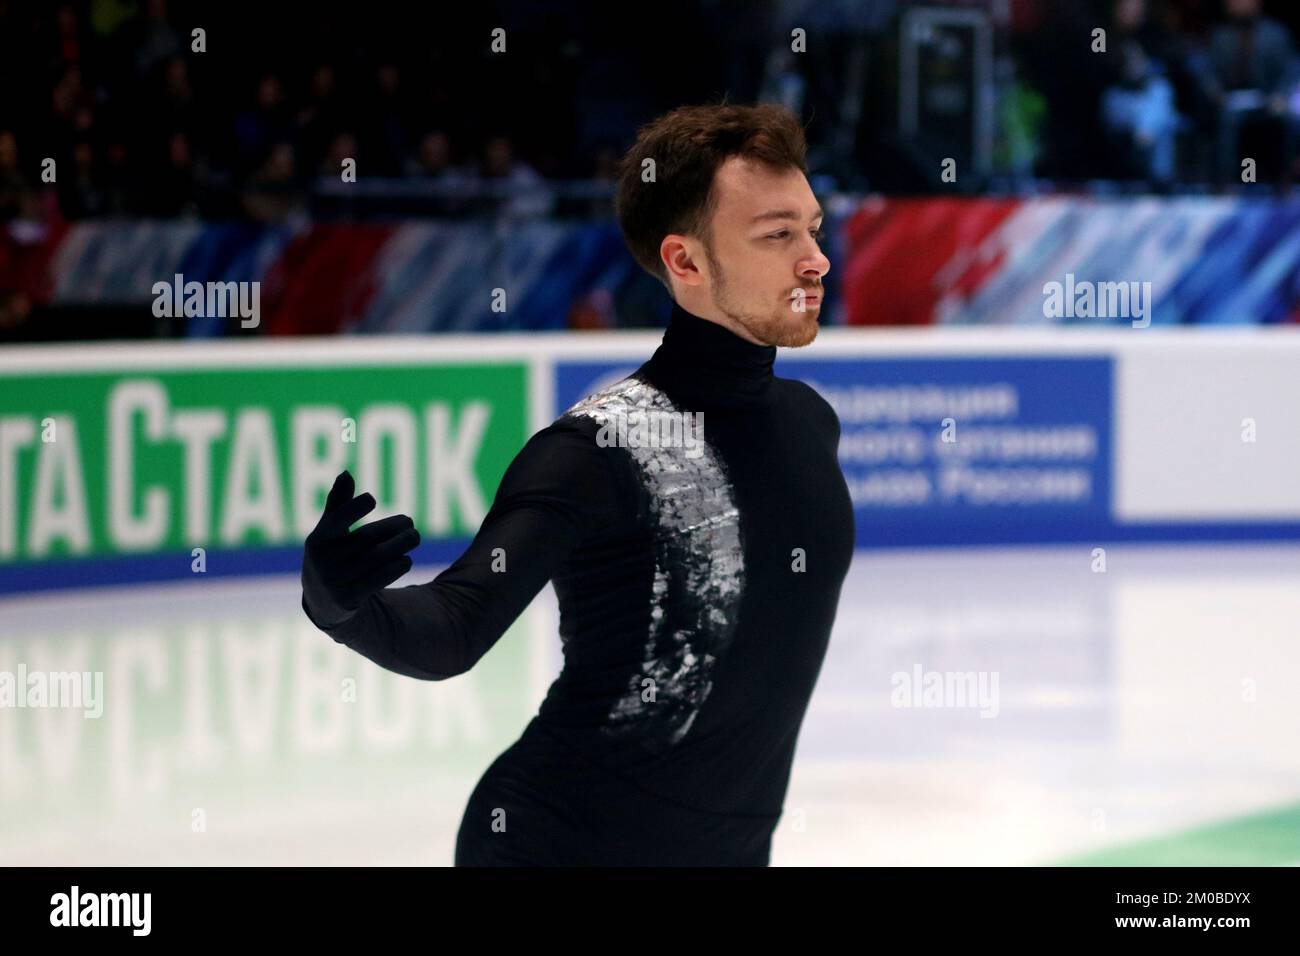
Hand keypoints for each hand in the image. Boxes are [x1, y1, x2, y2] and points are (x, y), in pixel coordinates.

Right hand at [301, 470, 420, 627]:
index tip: (372, 499)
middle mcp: (323, 561)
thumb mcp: (329, 530)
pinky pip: (378, 580)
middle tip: (410, 522)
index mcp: (317, 539)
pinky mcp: (349, 598)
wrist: (321, 600)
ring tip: (414, 537)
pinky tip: (406, 559)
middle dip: (391, 529)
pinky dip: (395, 568)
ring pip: (376, 559)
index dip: (353, 508)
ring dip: (399, 546)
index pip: (336, 520)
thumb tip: (346, 473)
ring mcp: (335, 581)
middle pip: (365, 539)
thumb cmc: (331, 553)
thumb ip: (338, 503)